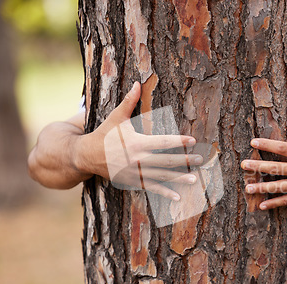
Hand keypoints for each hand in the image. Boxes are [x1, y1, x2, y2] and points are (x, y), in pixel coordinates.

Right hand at [77, 82, 202, 200]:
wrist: (87, 156)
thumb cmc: (104, 134)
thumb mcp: (116, 117)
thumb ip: (129, 102)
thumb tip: (137, 83)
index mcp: (137, 143)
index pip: (162, 142)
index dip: (179, 141)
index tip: (193, 140)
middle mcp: (138, 159)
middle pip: (166, 160)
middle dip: (184, 160)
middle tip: (200, 159)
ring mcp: (136, 173)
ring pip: (162, 176)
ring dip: (179, 178)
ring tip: (195, 179)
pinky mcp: (133, 181)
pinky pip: (152, 188)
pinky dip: (165, 193)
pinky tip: (178, 197)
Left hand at [241, 95, 286, 209]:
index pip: (283, 148)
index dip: (267, 145)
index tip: (252, 142)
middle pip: (278, 168)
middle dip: (259, 167)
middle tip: (243, 165)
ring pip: (280, 187)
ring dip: (263, 188)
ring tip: (247, 187)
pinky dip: (275, 203)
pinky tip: (261, 204)